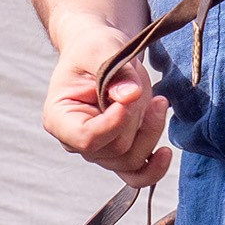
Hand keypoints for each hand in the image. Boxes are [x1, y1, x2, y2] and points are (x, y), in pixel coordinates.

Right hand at [41, 23, 171, 185]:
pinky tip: (165, 152)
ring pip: (131, 161)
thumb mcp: (101, 48)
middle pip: (114, 150)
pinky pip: (137, 175)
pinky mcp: (120, 153)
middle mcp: (75, 141)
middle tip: (139, 88)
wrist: (101, 53)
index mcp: (59, 117)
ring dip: (151, 132)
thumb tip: (130, 96)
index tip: (129, 97)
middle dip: (136, 120)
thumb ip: (114, 71)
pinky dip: (154, 169)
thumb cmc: (94, 49)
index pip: (86, 137)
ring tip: (158, 102)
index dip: (114, 123)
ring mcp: (99, 151)